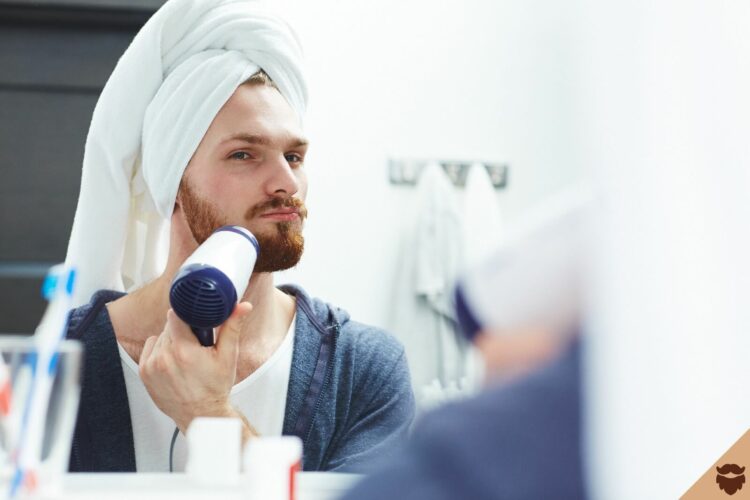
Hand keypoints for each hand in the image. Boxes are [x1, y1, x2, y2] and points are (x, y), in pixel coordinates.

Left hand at [139, 302, 252, 434]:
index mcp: (184, 351)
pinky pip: (150, 348)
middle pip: (170, 327)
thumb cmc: (215, 387)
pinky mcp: (144, 372)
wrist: (200, 413)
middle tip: (195, 345)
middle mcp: (164, 357)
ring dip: (171, 341)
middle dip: (182, 331)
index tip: (194, 321)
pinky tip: (172, 362)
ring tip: (184, 356)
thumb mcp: (228, 356)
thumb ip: (232, 327)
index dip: (186, 316)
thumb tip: (242, 307)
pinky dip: (160, 351)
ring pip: (160, 337)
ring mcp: (151, 365)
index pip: (176, 316)